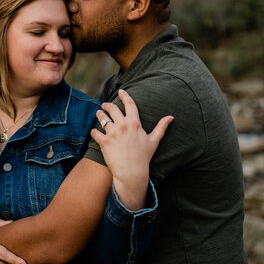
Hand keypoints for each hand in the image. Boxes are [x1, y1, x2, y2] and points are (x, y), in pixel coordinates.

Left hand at [91, 89, 172, 209]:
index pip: (129, 104)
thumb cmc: (143, 157)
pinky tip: (94, 132)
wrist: (132, 172)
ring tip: (99, 114)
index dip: (125, 96)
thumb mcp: (154, 141)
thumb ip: (161, 127)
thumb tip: (171, 117)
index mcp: (135, 123)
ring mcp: (112, 133)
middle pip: (112, 108)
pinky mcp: (104, 142)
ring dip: (99, 114)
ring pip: (102, 118)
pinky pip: (95, 132)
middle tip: (104, 105)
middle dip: (107, 105)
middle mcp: (123, 126)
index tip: (121, 91)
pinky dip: (94, 131)